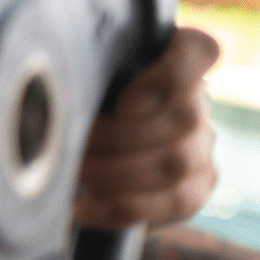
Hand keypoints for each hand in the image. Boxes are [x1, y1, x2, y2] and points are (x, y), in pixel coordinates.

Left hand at [76, 27, 219, 229]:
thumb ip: (83, 76)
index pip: (197, 50)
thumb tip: (59, 72)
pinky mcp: (195, 188)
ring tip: (77, 175)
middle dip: (118, 136)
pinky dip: (124, 208)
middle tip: (74, 144)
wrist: (67, 160)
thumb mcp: (74, 85)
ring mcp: (200, 147)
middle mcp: (195, 103)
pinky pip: (175, 202)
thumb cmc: (68, 109)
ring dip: (115, 173)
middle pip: (184, 116)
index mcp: (168, 62)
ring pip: (176, 162)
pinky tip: (87, 209)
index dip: (171, 74)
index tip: (126, 102)